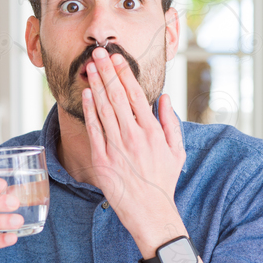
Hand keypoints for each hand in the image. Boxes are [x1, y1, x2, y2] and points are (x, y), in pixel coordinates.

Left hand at [82, 46, 186, 239]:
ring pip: (104, 109)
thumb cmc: (163, 181)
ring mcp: (116, 147)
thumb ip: (171, 122)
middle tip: (98, 52)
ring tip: (89, 67)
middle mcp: (134, 135)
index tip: (117, 58)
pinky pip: (94, 129)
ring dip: (96, 85)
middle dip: (106, 71)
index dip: (124, 73)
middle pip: (117, 96)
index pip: (136, 94)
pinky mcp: (102, 159)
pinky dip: (89, 110)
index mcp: (152, 131)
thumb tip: (164, 98)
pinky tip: (86, 95)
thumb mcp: (176, 150)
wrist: (150, 211)